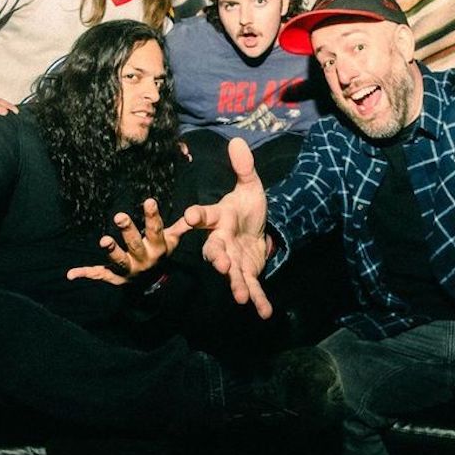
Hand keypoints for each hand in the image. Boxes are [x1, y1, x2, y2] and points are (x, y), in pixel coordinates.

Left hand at [66, 198, 187, 285]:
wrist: (152, 285)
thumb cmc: (159, 254)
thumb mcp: (172, 242)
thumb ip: (180, 227)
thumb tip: (193, 214)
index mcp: (158, 248)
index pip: (156, 230)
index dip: (153, 216)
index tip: (149, 201)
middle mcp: (144, 259)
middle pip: (135, 244)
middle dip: (128, 231)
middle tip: (120, 216)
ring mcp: (129, 270)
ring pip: (119, 261)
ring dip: (111, 251)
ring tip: (103, 240)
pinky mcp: (115, 277)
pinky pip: (99, 275)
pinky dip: (85, 274)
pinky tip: (71, 274)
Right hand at [181, 138, 272, 318]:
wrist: (258, 229)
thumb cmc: (247, 207)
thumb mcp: (250, 186)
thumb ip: (244, 168)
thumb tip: (238, 141)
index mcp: (220, 218)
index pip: (205, 216)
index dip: (196, 216)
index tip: (189, 217)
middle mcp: (222, 241)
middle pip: (214, 250)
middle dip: (216, 257)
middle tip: (219, 264)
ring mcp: (233, 259)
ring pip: (231, 272)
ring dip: (234, 283)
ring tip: (239, 295)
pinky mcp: (246, 273)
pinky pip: (250, 286)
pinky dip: (258, 300)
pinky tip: (264, 313)